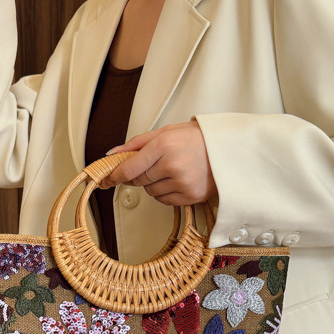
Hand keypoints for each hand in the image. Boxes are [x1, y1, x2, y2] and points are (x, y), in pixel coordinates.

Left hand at [99, 121, 217, 206]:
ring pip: (150, 192)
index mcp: (164, 145)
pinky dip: (164, 193)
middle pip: (138, 181)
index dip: (114, 176)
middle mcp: (172, 165)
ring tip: (172, 170)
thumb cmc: (196, 139)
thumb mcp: (165, 132)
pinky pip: (163, 200)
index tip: (105, 180)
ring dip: (153, 184)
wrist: (227, 150)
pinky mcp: (190, 197)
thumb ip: (136, 144)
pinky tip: (177, 180)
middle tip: (153, 165)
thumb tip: (112, 154)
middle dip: (139, 175)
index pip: (129, 168)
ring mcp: (182, 183)